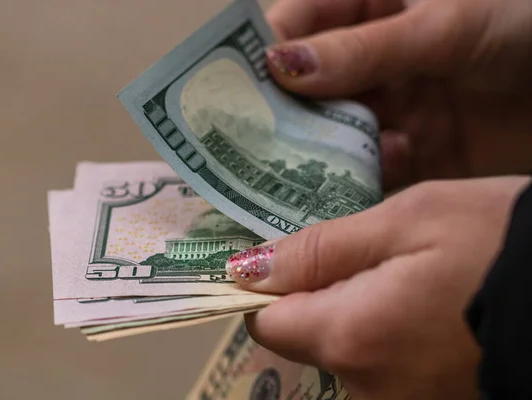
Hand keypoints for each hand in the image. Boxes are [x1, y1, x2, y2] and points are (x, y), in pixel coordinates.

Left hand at [225, 176, 530, 398]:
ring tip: (409, 271)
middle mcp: (369, 388)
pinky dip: (391, 330)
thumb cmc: (499, 242)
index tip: (291, 255)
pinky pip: (384, 362)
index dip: (269, 287)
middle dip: (324, 290)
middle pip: (308, 336)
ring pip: (348, 348)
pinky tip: (429, 302)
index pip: (267, 323)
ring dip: (361, 307)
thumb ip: (320, 249)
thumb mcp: (407, 220)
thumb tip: (250, 269)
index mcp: (352, 338)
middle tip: (370, 248)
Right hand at [264, 0, 531, 189]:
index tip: (226, 93)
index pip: (294, 26)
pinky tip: (350, 184)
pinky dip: (356, 178)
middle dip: (276, 117)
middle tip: (241, 149)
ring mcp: (390, 107)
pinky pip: (369, 168)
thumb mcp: (443, 22)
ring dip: (311, 155)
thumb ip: (363, 48)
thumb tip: (280, 65)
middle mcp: (369, 59)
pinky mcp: (413, 150)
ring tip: (278, 179)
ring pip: (331, 133)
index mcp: (369, 6)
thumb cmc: (525, 21)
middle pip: (304, 89)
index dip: (257, 56)